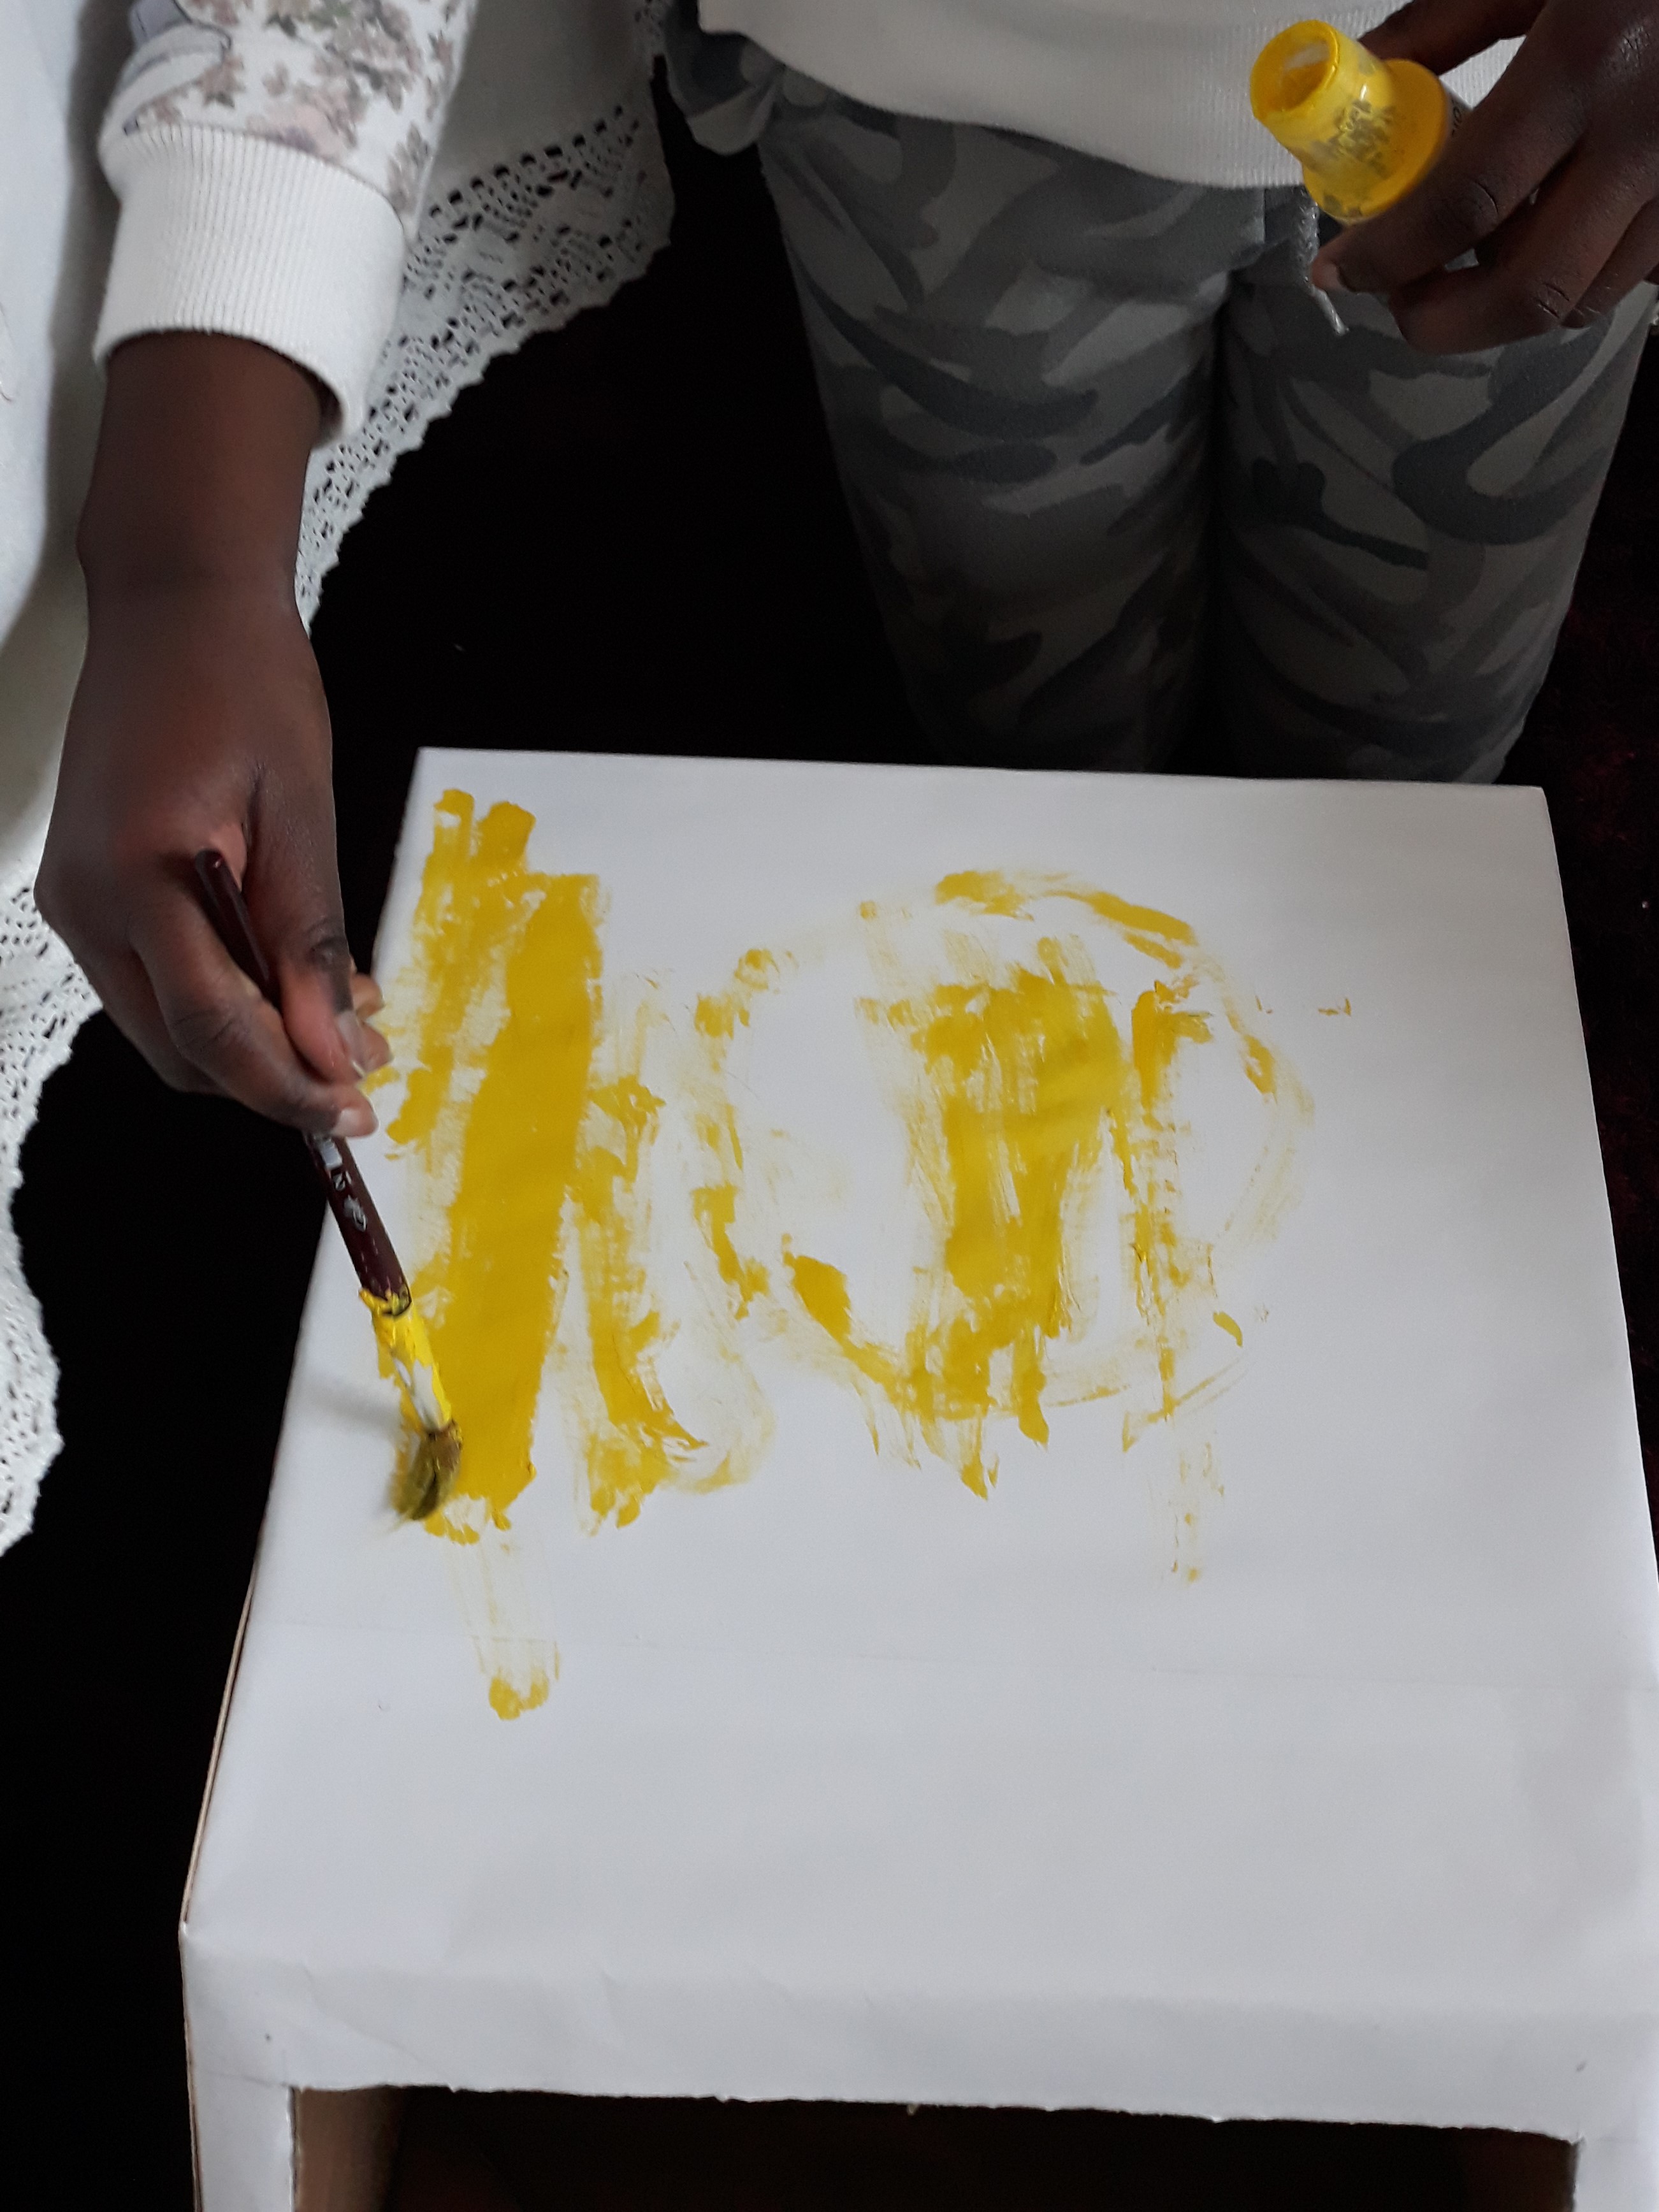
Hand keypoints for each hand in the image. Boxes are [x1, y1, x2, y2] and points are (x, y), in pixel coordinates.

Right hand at [37, 334, 386, 1132]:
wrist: (178, 606)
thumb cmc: (244, 682)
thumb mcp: (302, 809)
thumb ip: (313, 937)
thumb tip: (337, 1048)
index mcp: (138, 875)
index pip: (215, 1029)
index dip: (290, 1086)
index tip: (356, 1111)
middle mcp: (86, 902)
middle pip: (182, 1050)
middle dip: (275, 1076)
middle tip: (365, 1067)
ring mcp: (76, 902)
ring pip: (165, 1030)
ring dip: (253, 1045)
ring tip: (340, 1019)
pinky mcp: (87, 894)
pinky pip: (155, 986)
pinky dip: (223, 1003)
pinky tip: (290, 980)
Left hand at [1311, 0, 1658, 350]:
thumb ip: (1447, 21)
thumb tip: (1368, 74)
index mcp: (1585, 67)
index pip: (1466, 203)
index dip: (1388, 255)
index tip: (1336, 270)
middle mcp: (1643, 141)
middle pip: (1530, 290)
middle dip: (1445, 320)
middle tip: (1396, 299)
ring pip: (1583, 298)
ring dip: (1504, 307)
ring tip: (1456, 271)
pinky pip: (1629, 274)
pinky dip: (1570, 278)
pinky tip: (1537, 239)